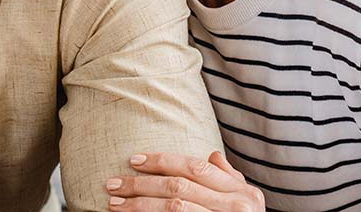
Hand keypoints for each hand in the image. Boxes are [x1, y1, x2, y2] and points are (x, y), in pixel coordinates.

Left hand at [105, 151, 264, 210]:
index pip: (194, 167)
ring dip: (139, 206)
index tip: (133, 160)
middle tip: (113, 183)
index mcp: (241, 192)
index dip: (161, 161)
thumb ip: (228, 178)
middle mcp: (236, 208)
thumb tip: (212, 155)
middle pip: (178, 188)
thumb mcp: (247, 201)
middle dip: (141, 184)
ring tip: (115, 203)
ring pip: (173, 209)